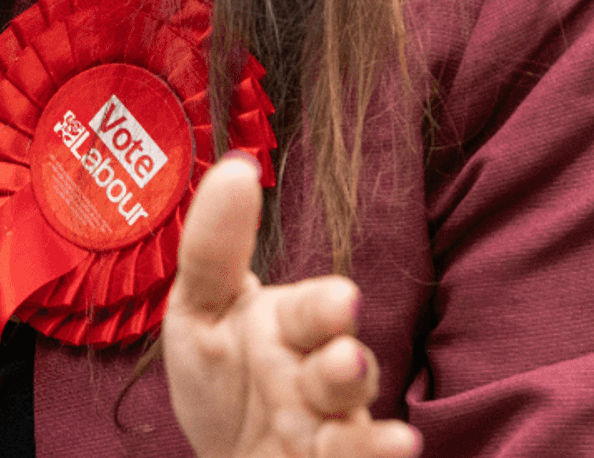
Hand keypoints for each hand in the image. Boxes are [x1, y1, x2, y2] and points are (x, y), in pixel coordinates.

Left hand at [163, 155, 419, 457]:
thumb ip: (214, 247)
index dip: (324, 308)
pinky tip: (394, 444)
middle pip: (343, 365)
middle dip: (344, 362)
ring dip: (352, 404)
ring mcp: (332, 424)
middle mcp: (320, 373)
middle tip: (341, 356)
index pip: (313, 311)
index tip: (339, 301)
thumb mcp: (199, 311)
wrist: (225, 455)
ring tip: (346, 388)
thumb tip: (235, 165)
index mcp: (291, 326)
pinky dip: (374, 452)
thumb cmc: (219, 381)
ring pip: (351, 413)